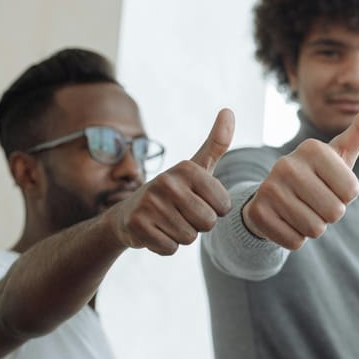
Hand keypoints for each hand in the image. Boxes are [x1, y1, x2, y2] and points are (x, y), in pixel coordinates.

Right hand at [107, 108, 234, 254]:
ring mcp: (150, 203)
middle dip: (198, 225)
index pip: (223, 207)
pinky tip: (155, 232)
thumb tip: (229, 109)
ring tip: (167, 221)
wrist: (129, 214)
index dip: (213, 211)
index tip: (196, 201)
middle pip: (208, 223)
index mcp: (188, 168)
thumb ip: (216, 143)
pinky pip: (170, 249)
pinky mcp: (137, 225)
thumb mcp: (197, 167)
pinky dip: (165, 246)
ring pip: (189, 238)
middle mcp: (167, 181)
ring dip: (181, 236)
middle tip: (180, 213)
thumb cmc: (174, 191)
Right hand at [243, 94, 358, 249]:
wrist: (274, 196)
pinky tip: (287, 220)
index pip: (351, 192)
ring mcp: (269, 189)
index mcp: (312, 148)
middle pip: (334, 212)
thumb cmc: (318, 174)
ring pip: (315, 229)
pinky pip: (295, 241)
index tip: (331, 185)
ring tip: (302, 210)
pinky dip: (296, 237)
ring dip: (314, 226)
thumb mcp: (341, 152)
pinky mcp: (259, 213)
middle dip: (331, 214)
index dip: (346, 196)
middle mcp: (287, 164)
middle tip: (316, 201)